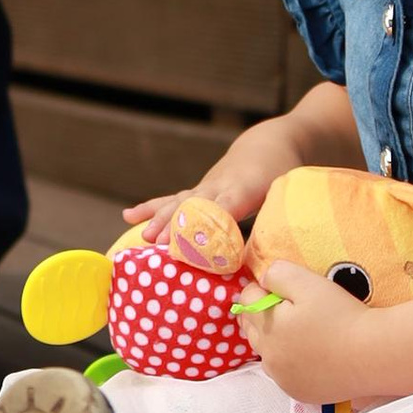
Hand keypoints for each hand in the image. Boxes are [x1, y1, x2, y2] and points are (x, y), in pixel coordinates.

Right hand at [125, 115, 305, 245]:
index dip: (207, 223)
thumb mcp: (284, 198)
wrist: (268, 145)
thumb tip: (259, 267)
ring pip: (179, 201)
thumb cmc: (280, 175)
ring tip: (144, 237)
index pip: (224, 207)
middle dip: (176, 224)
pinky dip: (150, 207)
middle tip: (158, 243)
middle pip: (193, 205)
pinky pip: (172, 199)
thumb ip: (271, 229)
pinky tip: (128, 216)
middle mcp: (220, 185)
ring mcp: (206, 187)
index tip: (195, 242)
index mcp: (245, 188)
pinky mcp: (198, 191)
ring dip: (159, 219)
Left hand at [242, 257, 378, 405]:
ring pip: (265, 353)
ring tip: (300, 332)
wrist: (373, 355)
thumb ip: (278, 274)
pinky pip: (282, 374)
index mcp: (266, 326)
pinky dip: (288, 363)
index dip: (262, 288)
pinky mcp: (298, 392)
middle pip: (252, 328)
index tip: (283, 288)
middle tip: (291, 309)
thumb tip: (262, 280)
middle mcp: (268, 356)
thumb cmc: (342, 315)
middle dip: (263, 315)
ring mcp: (281, 378)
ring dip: (274, 340)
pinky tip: (309, 355)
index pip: (247, 299)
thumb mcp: (309, 282)